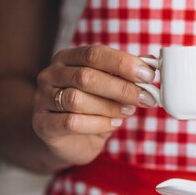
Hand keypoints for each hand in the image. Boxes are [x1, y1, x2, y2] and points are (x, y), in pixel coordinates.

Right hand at [32, 45, 156, 165]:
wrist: (69, 141)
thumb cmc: (93, 110)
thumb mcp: (110, 89)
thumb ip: (125, 76)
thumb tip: (152, 64)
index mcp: (68, 58)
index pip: (94, 53)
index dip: (123, 63)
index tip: (148, 75)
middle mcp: (51, 75)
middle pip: (86, 77)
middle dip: (121, 88)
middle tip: (145, 98)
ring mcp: (43, 99)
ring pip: (77, 100)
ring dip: (109, 107)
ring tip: (128, 112)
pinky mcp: (43, 124)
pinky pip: (71, 122)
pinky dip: (98, 124)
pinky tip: (113, 124)